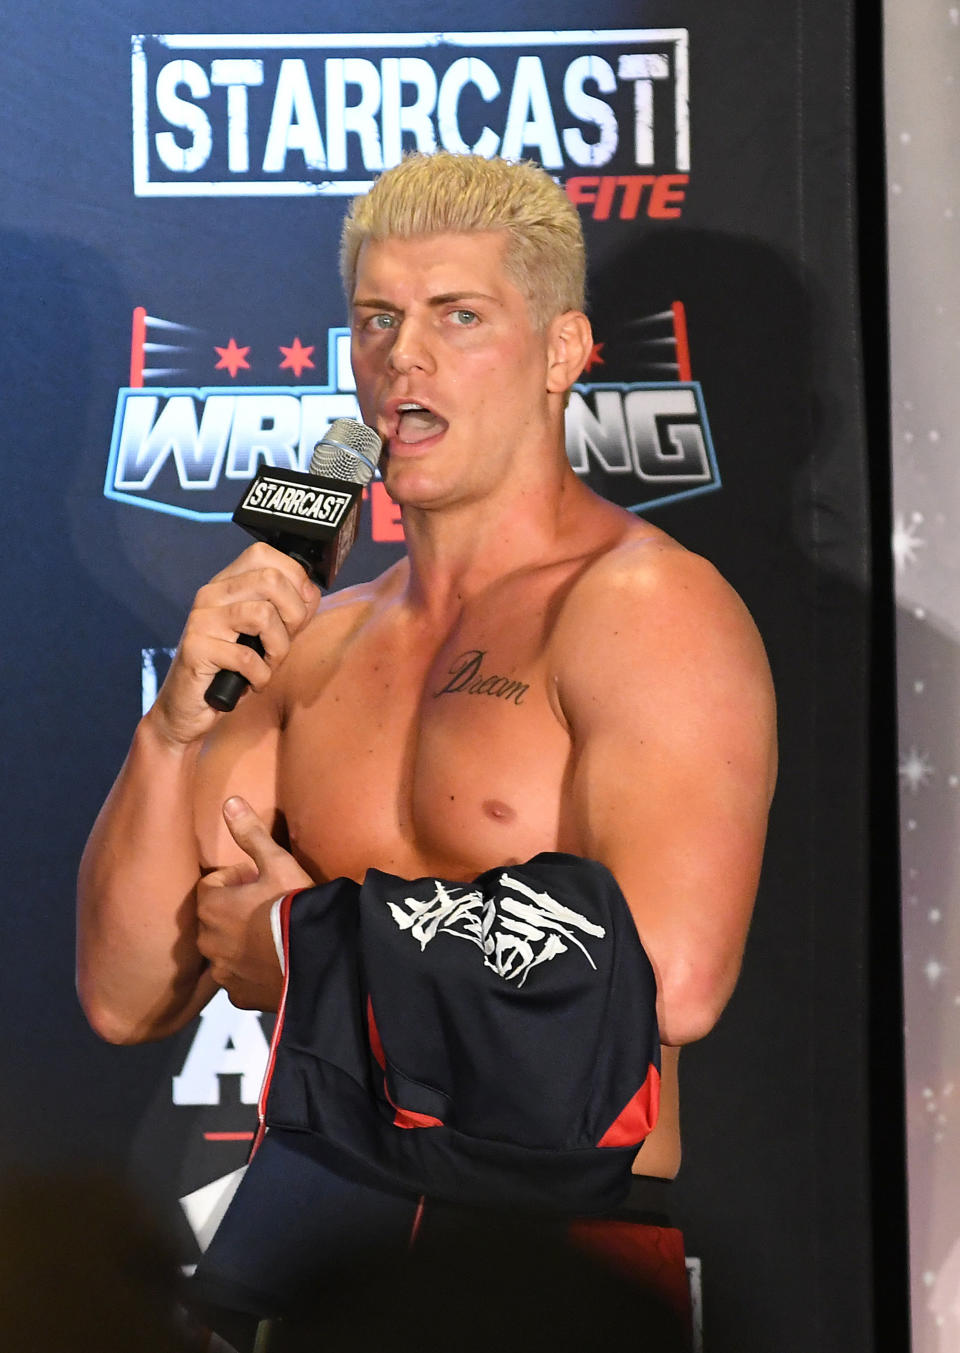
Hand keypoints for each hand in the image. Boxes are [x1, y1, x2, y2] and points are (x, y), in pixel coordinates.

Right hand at [150, 542, 321, 746]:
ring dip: (278, 650)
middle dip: (294, 616)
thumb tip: (310, 593)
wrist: (187, 708)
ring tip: (267, 665)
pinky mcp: (196, 649)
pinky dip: (260, 676)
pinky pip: (247, 657)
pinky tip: (252, 682)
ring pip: (263, 615)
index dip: (294, 578)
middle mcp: (211, 594)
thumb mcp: (266, 635)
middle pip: (271, 580)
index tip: (298, 610)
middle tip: (283, 643)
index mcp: (227, 584)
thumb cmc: (232, 670)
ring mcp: (201, 619)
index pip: (264, 553)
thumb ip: (287, 611)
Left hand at [196, 796, 314, 1010]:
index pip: (211, 884)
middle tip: (269, 904)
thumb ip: (251, 833)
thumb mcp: (277, 863)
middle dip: (236, 910)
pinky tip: (275, 961)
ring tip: (273, 934)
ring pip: (225, 949)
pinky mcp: (239, 996)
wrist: (318, 959)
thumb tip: (230, 801)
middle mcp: (208, 942)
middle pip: (215, 917)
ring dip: (241, 940)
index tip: (261, 879)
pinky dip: (250, 970)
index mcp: (211, 907)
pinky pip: (238, 978)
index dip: (237, 878)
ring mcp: (222, 972)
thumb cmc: (294, 906)